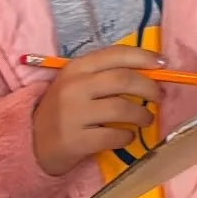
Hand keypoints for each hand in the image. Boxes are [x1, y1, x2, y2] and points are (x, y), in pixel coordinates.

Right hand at [31, 46, 159, 176]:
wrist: (32, 143)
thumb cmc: (65, 109)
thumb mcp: (79, 83)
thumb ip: (107, 74)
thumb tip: (153, 70)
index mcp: (77, 67)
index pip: (116, 54)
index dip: (144, 57)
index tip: (164, 64)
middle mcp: (74, 87)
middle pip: (123, 80)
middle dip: (149, 87)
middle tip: (160, 96)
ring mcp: (72, 114)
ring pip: (121, 109)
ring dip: (142, 114)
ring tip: (147, 119)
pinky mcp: (74, 141)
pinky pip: (112, 136)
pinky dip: (127, 136)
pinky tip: (128, 137)